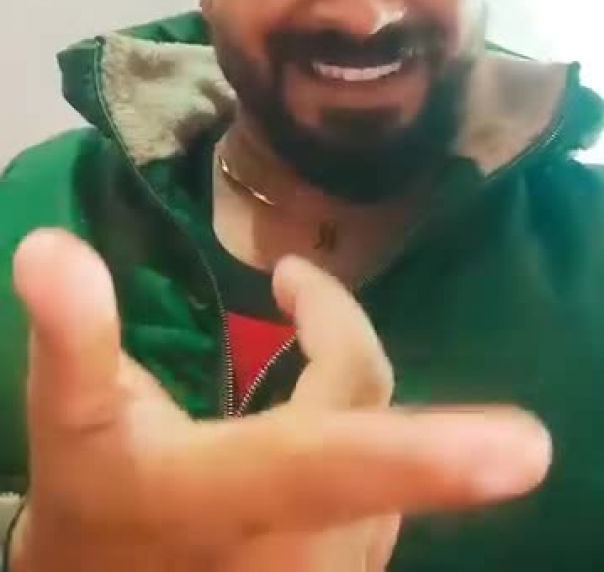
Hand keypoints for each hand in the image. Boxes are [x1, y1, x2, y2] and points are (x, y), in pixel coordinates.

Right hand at [10, 230, 551, 570]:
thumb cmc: (92, 501)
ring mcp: (331, 571)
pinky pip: (380, 485)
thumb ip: (72, 335)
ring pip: (381, 451)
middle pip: (367, 418)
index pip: (332, 468)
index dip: (424, 460)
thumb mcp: (70, 422)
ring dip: (347, 375)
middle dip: (337, 336)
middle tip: (294, 282)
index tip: (522, 447)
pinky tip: (318, 401)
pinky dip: (362, 427)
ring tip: (300, 311)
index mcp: (227, 500)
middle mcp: (298, 551)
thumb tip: (52, 246)